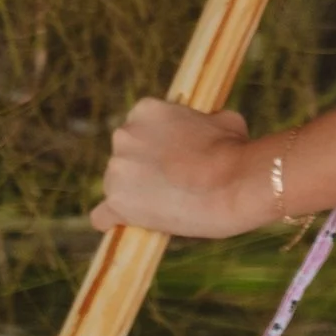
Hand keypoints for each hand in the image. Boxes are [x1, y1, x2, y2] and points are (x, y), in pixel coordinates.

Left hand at [92, 98, 259, 239]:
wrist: (232, 184)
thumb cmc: (234, 150)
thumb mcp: (223, 120)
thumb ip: (205, 121)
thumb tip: (211, 124)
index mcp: (145, 109)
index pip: (139, 128)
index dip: (156, 145)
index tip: (172, 158)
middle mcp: (124, 135)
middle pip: (124, 155)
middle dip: (142, 168)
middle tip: (170, 183)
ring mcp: (117, 170)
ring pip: (116, 185)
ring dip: (134, 194)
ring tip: (164, 205)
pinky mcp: (117, 203)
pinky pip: (102, 216)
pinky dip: (113, 221)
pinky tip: (124, 226)